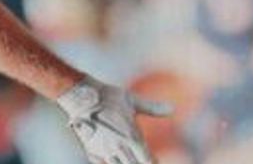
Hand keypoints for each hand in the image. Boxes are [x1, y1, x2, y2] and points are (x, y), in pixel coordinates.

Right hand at [57, 75, 172, 163]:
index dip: (153, 163)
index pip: (149, 162)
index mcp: (132, 138)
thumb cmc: (107, 96)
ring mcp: (105, 153)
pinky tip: (114, 160)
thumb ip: (152, 108)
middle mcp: (120, 149)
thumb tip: (172, 108)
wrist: (80, 96)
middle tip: (142, 159)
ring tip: (128, 158)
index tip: (155, 159)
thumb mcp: (131, 100)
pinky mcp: (92, 153)